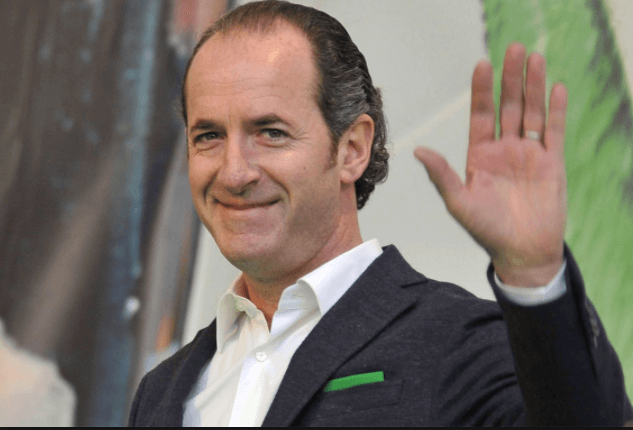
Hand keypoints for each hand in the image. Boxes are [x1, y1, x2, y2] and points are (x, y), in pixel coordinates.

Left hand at [414, 43, 567, 286]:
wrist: (522, 252)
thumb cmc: (486, 230)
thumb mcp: (458, 202)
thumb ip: (442, 175)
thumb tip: (418, 150)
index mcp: (480, 155)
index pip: (481, 115)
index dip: (482, 90)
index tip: (483, 64)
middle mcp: (504, 149)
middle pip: (508, 106)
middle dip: (510, 79)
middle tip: (513, 49)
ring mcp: (529, 154)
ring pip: (532, 112)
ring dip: (533, 86)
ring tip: (534, 58)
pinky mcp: (552, 162)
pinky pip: (555, 131)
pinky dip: (557, 110)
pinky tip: (556, 88)